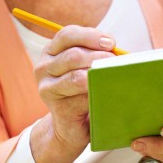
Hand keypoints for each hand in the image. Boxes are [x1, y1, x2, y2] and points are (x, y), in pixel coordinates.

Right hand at [32, 25, 115, 162]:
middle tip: (117, 62)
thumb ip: (94, 55)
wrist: (70, 127)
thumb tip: (119, 52)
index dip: (90, 36)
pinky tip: (110, 93)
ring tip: (115, 75)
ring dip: (99, 75)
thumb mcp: (83, 67)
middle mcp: (43, 68)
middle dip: (99, 56)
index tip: (111, 43)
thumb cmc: (81, 92)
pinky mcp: (57, 108)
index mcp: (51, 52)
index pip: (67, 35)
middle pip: (73, 55)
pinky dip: (98, 94)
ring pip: (76, 77)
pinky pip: (81, 98)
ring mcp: (47, 89)